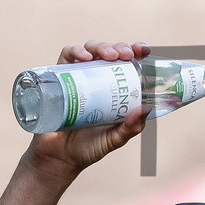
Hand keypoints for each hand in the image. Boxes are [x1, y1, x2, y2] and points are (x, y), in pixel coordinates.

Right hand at [28, 40, 151, 177]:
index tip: (143, 50)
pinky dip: (75, 51)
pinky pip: (66, 57)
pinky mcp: (58, 77)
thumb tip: (146, 108)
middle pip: (109, 53)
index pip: (126, 65)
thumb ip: (131, 127)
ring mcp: (77, 77)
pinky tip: (84, 57)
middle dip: (119, 48)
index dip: (135, 52)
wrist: (59, 157)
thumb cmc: (89, 147)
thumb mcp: (115, 138)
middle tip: (126, 55)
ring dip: (101, 47)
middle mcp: (96, 80)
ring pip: (90, 50)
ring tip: (109, 56)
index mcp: (114, 90)